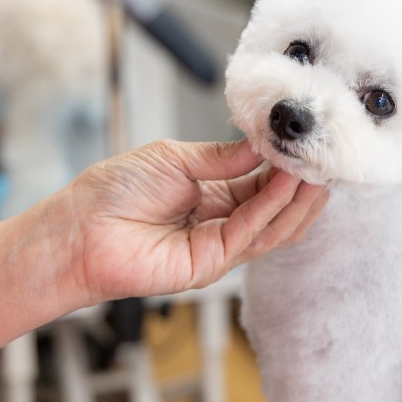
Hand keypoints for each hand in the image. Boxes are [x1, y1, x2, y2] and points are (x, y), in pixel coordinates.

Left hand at [65, 139, 328, 300]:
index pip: (263, 181)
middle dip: (302, 180)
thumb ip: (220, 156)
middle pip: (276, 205)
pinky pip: (252, 232)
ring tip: (315, 165)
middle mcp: (221, 221)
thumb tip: (261, 145)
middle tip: (324, 152)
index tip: (306, 138)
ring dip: (298, 195)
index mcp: (212, 193)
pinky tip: (286, 179)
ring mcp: (219, 245)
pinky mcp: (212, 263)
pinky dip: (273, 206)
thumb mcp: (173, 158)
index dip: (285, 163)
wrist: (77, 230)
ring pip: (274, 224)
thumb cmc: (112, 192)